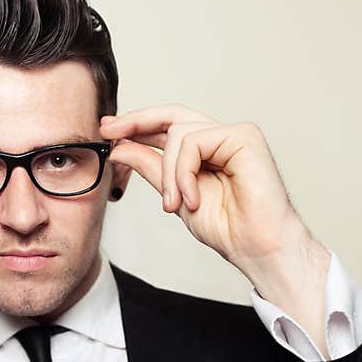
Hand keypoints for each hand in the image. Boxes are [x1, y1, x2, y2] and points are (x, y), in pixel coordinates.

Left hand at [100, 103, 332, 357]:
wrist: (255, 247)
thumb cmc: (226, 227)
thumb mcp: (174, 195)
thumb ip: (151, 168)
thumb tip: (120, 147)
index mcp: (204, 151)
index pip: (166, 127)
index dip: (136, 125)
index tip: (107, 131)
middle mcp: (219, 138)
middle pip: (171, 114)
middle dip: (136, 121)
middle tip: (109, 130)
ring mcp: (233, 135)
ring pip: (179, 133)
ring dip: (168, 173)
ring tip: (174, 205)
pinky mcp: (244, 136)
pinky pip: (195, 142)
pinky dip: (185, 172)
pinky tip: (192, 199)